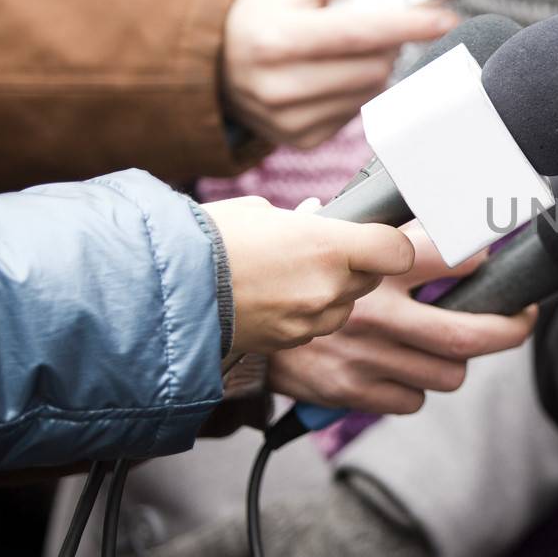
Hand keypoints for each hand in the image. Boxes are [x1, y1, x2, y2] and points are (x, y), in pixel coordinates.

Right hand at [203, 196, 413, 356]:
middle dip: (354, 266)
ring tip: (287, 277)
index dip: (392, 245)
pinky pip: (317, 327)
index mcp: (326, 245)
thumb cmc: (206, 242)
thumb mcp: (260, 213)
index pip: (397, 251)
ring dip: (330, 293)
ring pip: (344, 306)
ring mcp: (312, 320)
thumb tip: (319, 219)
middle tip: (319, 253)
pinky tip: (274, 300)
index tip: (382, 241)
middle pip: (372, 278)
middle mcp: (327, 286)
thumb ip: (304, 222)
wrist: (161, 290)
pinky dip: (305, 315)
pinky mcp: (293, 343)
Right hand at [223, 0, 457, 148]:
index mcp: (273, 37)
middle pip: (373, 65)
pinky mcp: (302, 139)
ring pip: (371, 90)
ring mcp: (290, 119)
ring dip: (376, 63)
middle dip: (390, 40)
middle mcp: (278, 85)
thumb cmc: (265, 14)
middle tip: (383, 22)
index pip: (357, 32)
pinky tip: (334, 73)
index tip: (445, 16)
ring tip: (348, 47)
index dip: (406, 23)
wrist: (218, 64)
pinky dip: (358, 88)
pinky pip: (358, 112)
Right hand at [267, 224, 537, 415]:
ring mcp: (365, 357)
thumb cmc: (271, 262)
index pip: (449, 257)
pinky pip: (411, 400)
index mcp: (370, 264)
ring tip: (452, 343)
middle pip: (469, 333)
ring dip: (456, 360)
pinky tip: (405, 367)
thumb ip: (367, 224)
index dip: (480, 258)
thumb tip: (417, 201)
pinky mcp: (349, 391)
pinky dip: (415, 387)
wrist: (215, 311)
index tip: (491, 259)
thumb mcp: (318, 226)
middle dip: (511, 328)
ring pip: (448, 373)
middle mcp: (376, 313)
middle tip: (523, 317)